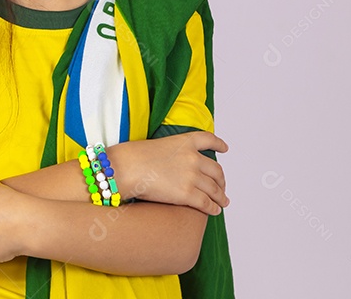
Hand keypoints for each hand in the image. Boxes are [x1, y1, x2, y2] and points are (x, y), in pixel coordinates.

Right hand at [110, 131, 229, 214]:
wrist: (126, 168)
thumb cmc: (133, 157)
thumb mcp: (157, 146)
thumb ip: (172, 154)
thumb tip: (174, 167)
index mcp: (184, 142)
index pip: (207, 139)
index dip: (218, 144)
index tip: (225, 148)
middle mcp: (192, 158)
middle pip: (216, 170)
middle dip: (221, 181)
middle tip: (222, 187)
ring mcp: (191, 176)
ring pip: (214, 189)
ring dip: (220, 197)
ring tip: (223, 202)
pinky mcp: (187, 194)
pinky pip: (207, 203)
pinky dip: (213, 208)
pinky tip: (215, 210)